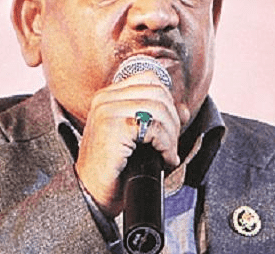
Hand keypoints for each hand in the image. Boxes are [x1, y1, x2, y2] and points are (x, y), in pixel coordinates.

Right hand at [74, 71, 189, 216]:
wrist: (91, 196)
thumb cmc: (113, 170)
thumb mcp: (137, 138)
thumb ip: (157, 119)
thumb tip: (184, 109)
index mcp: (108, 96)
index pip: (149, 79)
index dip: (168, 100)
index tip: (170, 126)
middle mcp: (105, 98)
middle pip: (158, 92)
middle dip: (173, 120)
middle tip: (170, 146)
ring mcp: (108, 111)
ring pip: (159, 109)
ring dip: (171, 136)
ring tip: (167, 154)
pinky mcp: (114, 127)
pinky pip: (154, 128)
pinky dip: (166, 146)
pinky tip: (163, 160)